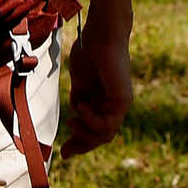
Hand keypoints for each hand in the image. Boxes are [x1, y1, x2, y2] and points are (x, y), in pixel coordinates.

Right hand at [60, 18, 132, 159]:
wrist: (100, 35)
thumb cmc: (89, 52)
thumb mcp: (79, 83)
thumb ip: (79, 100)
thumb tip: (75, 116)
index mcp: (102, 101)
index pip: (95, 130)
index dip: (79, 142)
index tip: (64, 152)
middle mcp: (114, 105)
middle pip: (101, 137)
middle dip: (82, 145)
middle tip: (65, 150)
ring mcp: (120, 104)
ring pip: (105, 135)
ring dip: (85, 134)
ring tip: (73, 121)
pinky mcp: (123, 100)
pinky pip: (107, 124)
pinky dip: (91, 121)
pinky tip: (83, 108)